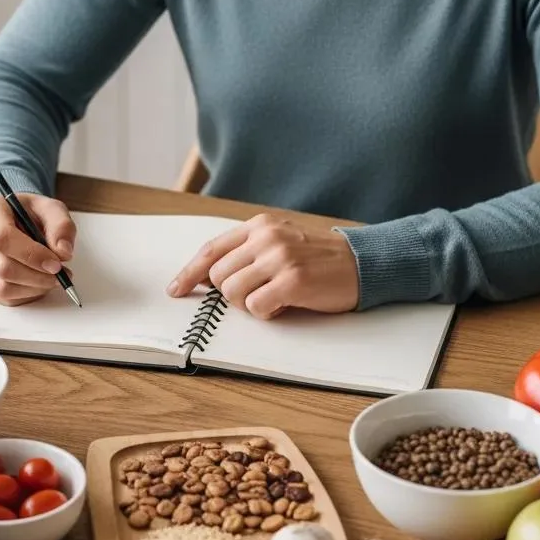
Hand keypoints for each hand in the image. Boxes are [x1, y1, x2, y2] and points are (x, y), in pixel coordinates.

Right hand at [0, 194, 75, 304]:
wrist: (11, 219)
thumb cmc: (29, 214)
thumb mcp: (51, 209)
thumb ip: (62, 227)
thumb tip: (63, 252)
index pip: (2, 238)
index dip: (32, 255)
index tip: (55, 263)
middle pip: (3, 267)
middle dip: (38, 276)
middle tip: (60, 273)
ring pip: (2, 287)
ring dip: (34, 288)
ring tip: (50, 278)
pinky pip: (1, 297)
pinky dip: (25, 295)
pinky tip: (36, 283)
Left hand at [167, 213, 358, 318]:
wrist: (363, 261)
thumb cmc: (320, 258)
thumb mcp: (281, 241)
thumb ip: (249, 252)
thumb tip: (212, 278)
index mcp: (260, 226)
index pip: (212, 249)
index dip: (189, 272)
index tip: (176, 288)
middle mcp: (266, 238)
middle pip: (218, 277)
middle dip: (232, 294)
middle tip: (259, 294)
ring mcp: (279, 258)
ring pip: (233, 294)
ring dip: (250, 305)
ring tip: (275, 298)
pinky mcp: (292, 281)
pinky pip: (256, 308)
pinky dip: (267, 314)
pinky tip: (286, 305)